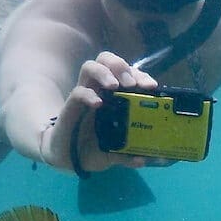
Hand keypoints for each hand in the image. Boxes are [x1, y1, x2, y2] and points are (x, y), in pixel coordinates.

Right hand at [42, 52, 158, 172]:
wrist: (68, 157)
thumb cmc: (94, 147)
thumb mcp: (115, 153)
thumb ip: (128, 154)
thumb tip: (142, 160)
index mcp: (114, 95)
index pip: (127, 73)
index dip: (140, 75)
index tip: (152, 87)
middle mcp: (99, 90)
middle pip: (107, 60)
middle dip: (121, 66)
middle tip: (132, 84)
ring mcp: (84, 95)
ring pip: (90, 67)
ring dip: (105, 72)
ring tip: (115, 86)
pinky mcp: (71, 106)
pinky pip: (77, 92)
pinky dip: (88, 95)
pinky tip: (98, 103)